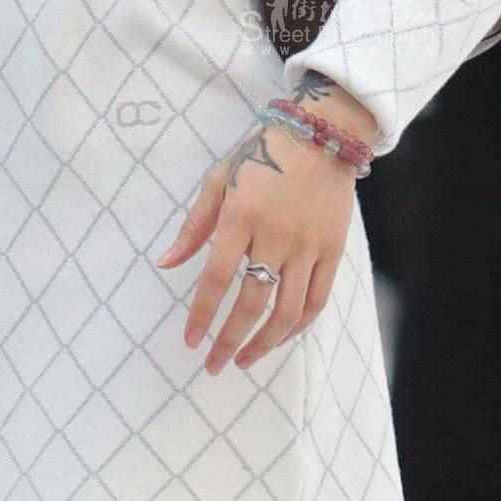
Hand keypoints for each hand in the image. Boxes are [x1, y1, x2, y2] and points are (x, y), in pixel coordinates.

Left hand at [159, 108, 356, 375]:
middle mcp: (276, 237)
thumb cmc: (262, 154)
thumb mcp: (219, 179)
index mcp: (241, 218)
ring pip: (287, 311)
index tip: (190, 341)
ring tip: (245, 360)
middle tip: (214, 365)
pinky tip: (280, 339)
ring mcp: (308, 247)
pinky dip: (298, 326)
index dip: (201, 315)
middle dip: (229, 341)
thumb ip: (193, 226)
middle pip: (252, 304)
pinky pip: (317, 300)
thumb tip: (167, 263)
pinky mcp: (333, 251)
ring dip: (264, 343)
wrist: (322, 135)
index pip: (217, 279)